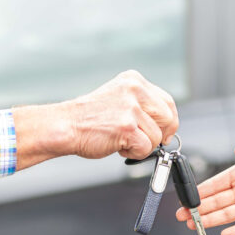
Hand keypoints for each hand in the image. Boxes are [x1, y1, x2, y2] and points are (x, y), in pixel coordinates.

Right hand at [13, 70, 178, 168]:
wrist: (66, 126)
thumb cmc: (89, 118)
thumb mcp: (120, 99)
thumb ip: (142, 105)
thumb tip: (166, 125)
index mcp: (134, 80)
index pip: (167, 101)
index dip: (168, 121)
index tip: (164, 131)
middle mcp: (134, 90)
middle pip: (168, 118)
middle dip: (160, 134)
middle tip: (143, 140)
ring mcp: (131, 108)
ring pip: (157, 137)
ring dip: (141, 145)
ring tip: (121, 139)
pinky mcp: (127, 127)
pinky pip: (146, 148)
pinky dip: (134, 153)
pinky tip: (118, 146)